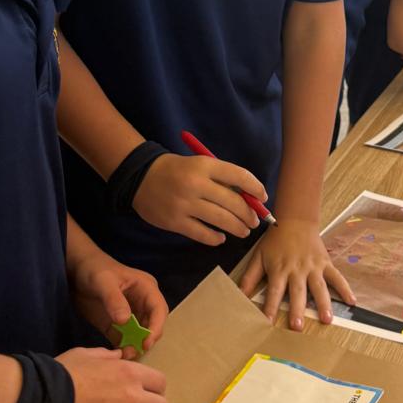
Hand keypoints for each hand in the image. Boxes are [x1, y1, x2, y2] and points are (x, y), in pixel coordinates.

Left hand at [70, 251, 168, 356]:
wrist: (75, 271)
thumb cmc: (94, 269)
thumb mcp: (104, 282)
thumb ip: (115, 300)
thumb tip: (125, 321)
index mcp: (146, 289)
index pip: (159, 310)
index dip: (156, 327)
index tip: (147, 342)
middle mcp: (142, 304)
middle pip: (152, 325)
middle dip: (146, 340)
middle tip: (134, 353)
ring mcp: (130, 316)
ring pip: (140, 335)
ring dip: (135, 346)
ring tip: (124, 356)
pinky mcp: (117, 326)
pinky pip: (124, 340)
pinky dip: (123, 348)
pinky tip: (116, 355)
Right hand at [132, 153, 263, 245]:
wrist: (140, 177)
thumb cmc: (176, 170)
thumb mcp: (199, 165)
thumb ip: (220, 179)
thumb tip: (248, 198)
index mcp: (204, 165)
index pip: (239, 176)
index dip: (256, 188)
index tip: (263, 197)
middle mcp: (196, 184)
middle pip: (233, 202)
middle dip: (249, 214)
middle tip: (254, 221)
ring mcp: (185, 204)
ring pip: (221, 220)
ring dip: (238, 228)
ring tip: (244, 231)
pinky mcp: (175, 222)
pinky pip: (203, 234)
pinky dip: (216, 238)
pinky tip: (220, 238)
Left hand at [239, 217, 354, 329]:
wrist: (295, 220)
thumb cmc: (275, 241)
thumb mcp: (258, 256)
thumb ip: (249, 277)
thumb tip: (238, 295)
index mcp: (279, 269)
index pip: (273, 292)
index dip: (270, 307)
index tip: (267, 323)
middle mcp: (297, 270)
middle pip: (297, 292)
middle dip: (297, 310)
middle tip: (297, 327)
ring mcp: (313, 267)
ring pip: (319, 287)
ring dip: (323, 303)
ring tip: (327, 319)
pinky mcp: (325, 263)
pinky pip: (336, 277)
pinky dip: (345, 288)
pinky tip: (352, 301)